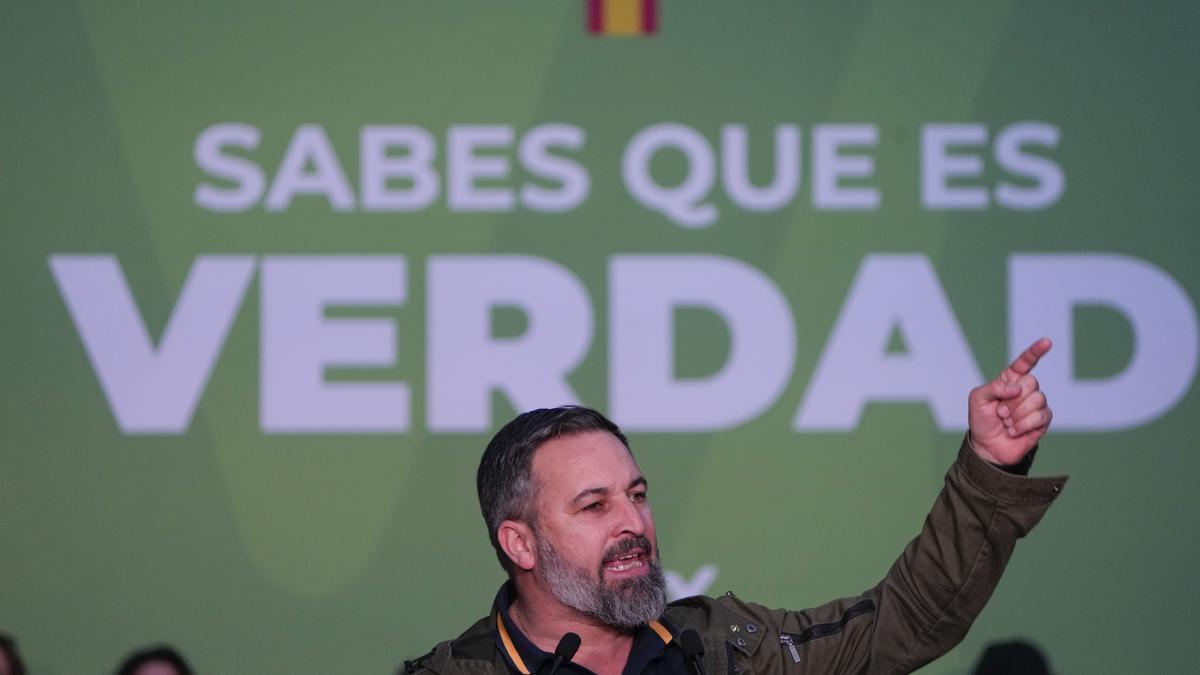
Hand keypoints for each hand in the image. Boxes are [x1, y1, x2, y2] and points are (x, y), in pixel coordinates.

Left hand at [968, 338, 1053, 465]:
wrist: (987, 446)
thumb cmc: (981, 420)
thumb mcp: (977, 399)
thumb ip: (993, 387)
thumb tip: (1016, 387)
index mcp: (1010, 380)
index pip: (1025, 362)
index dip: (1036, 351)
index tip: (1046, 342)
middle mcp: (1026, 389)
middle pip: (1031, 382)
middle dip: (1013, 400)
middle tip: (1001, 412)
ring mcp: (1036, 404)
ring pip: (1037, 399)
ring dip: (1017, 414)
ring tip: (1006, 422)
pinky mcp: (1043, 420)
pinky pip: (1040, 416)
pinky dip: (1023, 425)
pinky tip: (1013, 430)